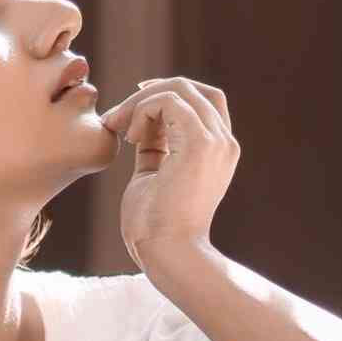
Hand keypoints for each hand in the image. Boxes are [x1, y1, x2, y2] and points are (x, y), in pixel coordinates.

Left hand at [98, 76, 239, 268]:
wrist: (166, 253)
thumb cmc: (154, 225)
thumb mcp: (154, 174)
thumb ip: (154, 148)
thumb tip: (140, 126)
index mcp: (218, 151)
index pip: (202, 101)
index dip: (165, 94)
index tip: (131, 110)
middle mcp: (224, 142)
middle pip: (193, 88)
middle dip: (150, 92)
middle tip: (117, 116)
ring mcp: (216, 141)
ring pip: (179, 89)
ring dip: (139, 102)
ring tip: (118, 128)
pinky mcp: (200, 144)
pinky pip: (168, 102)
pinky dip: (142, 110)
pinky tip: (128, 137)